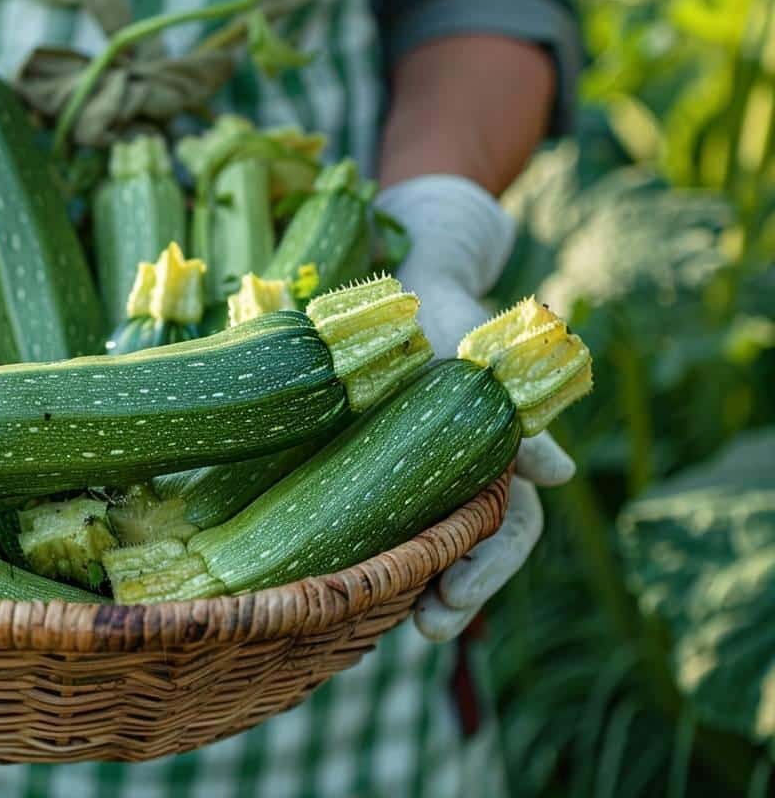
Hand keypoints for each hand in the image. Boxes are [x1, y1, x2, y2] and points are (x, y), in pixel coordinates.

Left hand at [375, 175, 573, 642]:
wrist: (408, 286)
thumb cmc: (451, 320)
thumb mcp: (480, 361)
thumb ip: (520, 422)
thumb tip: (562, 479)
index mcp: (500, 454)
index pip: (510, 530)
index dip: (488, 568)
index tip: (456, 594)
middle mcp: (469, 472)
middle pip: (473, 551)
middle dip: (455, 595)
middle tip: (427, 628)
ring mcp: (429, 473)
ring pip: (433, 542)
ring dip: (418, 582)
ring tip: (391, 621)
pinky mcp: (386, 467)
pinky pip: (387, 516)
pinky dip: (379, 546)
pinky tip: (352, 575)